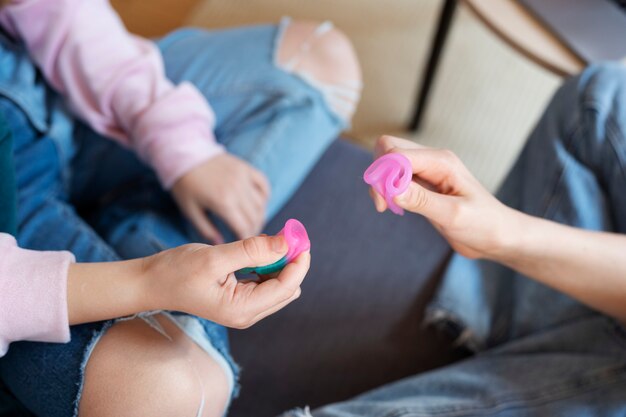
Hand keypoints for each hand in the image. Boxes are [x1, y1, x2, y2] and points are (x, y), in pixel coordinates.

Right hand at [141, 235, 309, 327]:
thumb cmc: (175, 272)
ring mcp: (245, 308)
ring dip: (278, 261)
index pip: (287, 287)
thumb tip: (285, 244)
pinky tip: (255, 251)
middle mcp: (248, 313)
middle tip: (285, 233)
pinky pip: (265, 281)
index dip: (298, 261)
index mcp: (242, 309)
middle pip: (288, 287)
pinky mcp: (240, 298)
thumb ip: (251, 251)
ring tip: (265, 241)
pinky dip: (267, 264)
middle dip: (291, 261)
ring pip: (279, 284)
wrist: (150, 283)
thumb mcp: (214, 258)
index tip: (299, 236)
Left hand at [172, 153, 269, 243]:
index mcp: (223, 202)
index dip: (246, 239)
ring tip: (253, 223)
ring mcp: (244, 177)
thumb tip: (220, 244)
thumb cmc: (185, 185)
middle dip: (254, 230)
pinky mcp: (246, 168)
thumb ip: (206, 230)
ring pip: (261, 203)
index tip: (243, 244)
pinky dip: (264, 197)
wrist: (185, 154)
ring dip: (260, 216)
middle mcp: (237, 190)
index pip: (244, 228)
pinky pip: (264, 185)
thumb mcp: (190, 211)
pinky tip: (258, 204)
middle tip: (249, 236)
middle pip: (255, 217)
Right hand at [368, 135, 516, 258]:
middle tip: (383, 203)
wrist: (498, 236)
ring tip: (387, 207)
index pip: (398, 153)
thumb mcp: (453, 216)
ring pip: (388, 161)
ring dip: (381, 182)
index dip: (385, 174)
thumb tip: (391, 189)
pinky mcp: (422, 185)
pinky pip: (394, 177)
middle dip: (378, 173)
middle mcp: (432, 161)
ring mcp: (426, 171)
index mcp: (442, 161)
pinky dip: (387, 190)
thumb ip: (422, 201)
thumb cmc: (484, 225)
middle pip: (389, 148)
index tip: (386, 201)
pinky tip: (393, 207)